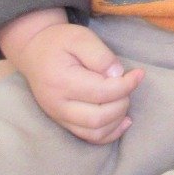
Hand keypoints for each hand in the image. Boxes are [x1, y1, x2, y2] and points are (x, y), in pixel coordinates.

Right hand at [2, 15, 142, 143]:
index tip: (139, 73)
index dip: (126, 85)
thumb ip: (100, 55)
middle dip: (122, 102)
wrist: (34, 52)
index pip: (102, 92)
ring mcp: (59, 116)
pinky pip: (88, 137)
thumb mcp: (81, 37)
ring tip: (124, 98)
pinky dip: (109, 133)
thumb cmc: (60, 42)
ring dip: (118, 119)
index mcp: (63, 82)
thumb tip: (117, 75)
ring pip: (94, 132)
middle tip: (128, 84)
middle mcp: (58, 105)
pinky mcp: (63, 122)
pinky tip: (124, 120)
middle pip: (99, 117)